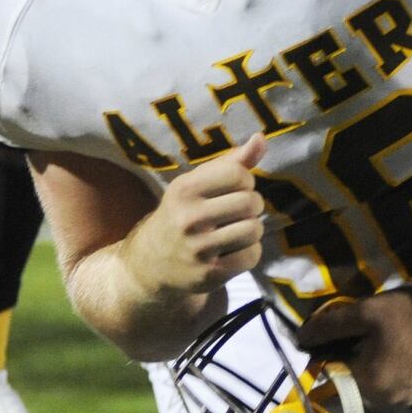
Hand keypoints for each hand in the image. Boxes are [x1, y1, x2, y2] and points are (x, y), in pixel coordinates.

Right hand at [123, 133, 265, 295]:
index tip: (233, 190)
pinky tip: (234, 250)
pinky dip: (250, 252)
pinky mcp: (210, 274)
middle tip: (236, 212)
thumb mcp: (196, 184)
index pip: (238, 174)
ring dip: (252, 230)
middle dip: (251, 206)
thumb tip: (261, 138)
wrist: (151, 263)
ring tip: (237, 230)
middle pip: (250, 202)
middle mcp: (189, 218)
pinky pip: (252, 256)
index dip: (244, 181)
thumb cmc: (182, 214)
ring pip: (254, 230)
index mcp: (185, 189)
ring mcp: (199, 248)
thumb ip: (231, 162)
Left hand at [296, 287, 411, 405]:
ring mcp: (407, 398)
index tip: (341, 331)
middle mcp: (386, 400)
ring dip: (372, 360)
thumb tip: (299, 339)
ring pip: (375, 379)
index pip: (334, 370)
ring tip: (386, 335)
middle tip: (366, 329)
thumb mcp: (364, 313)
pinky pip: (395, 380)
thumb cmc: (408, 315)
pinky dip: (392, 366)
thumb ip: (329, 328)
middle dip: (353, 354)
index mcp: (368, 384)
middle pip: (354, 376)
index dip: (331, 349)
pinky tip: (401, 345)